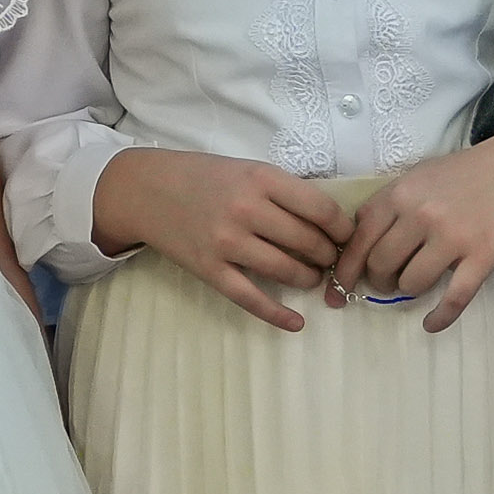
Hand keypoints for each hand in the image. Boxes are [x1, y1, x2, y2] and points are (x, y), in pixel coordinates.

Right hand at [96, 148, 357, 332]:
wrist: (146, 189)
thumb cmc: (204, 176)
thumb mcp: (249, 170)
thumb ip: (284, 192)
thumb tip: (329, 223)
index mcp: (262, 178)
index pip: (321, 209)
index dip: (342, 228)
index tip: (346, 236)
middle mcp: (246, 210)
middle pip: (307, 242)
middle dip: (327, 255)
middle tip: (330, 259)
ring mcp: (227, 243)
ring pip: (286, 270)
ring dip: (308, 278)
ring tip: (311, 277)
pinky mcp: (210, 270)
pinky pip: (251, 298)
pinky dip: (277, 315)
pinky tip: (297, 323)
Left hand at [342, 131, 493, 325]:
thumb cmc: (462, 174)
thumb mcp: (416, 178)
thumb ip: (386, 206)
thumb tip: (355, 246)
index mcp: (399, 194)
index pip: (358, 241)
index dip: (344, 272)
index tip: (335, 293)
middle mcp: (420, 215)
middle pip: (381, 266)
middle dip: (379, 281)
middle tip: (389, 282)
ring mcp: (453, 236)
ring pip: (411, 284)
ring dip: (409, 291)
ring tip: (417, 285)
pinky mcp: (483, 255)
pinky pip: (454, 298)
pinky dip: (439, 317)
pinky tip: (431, 324)